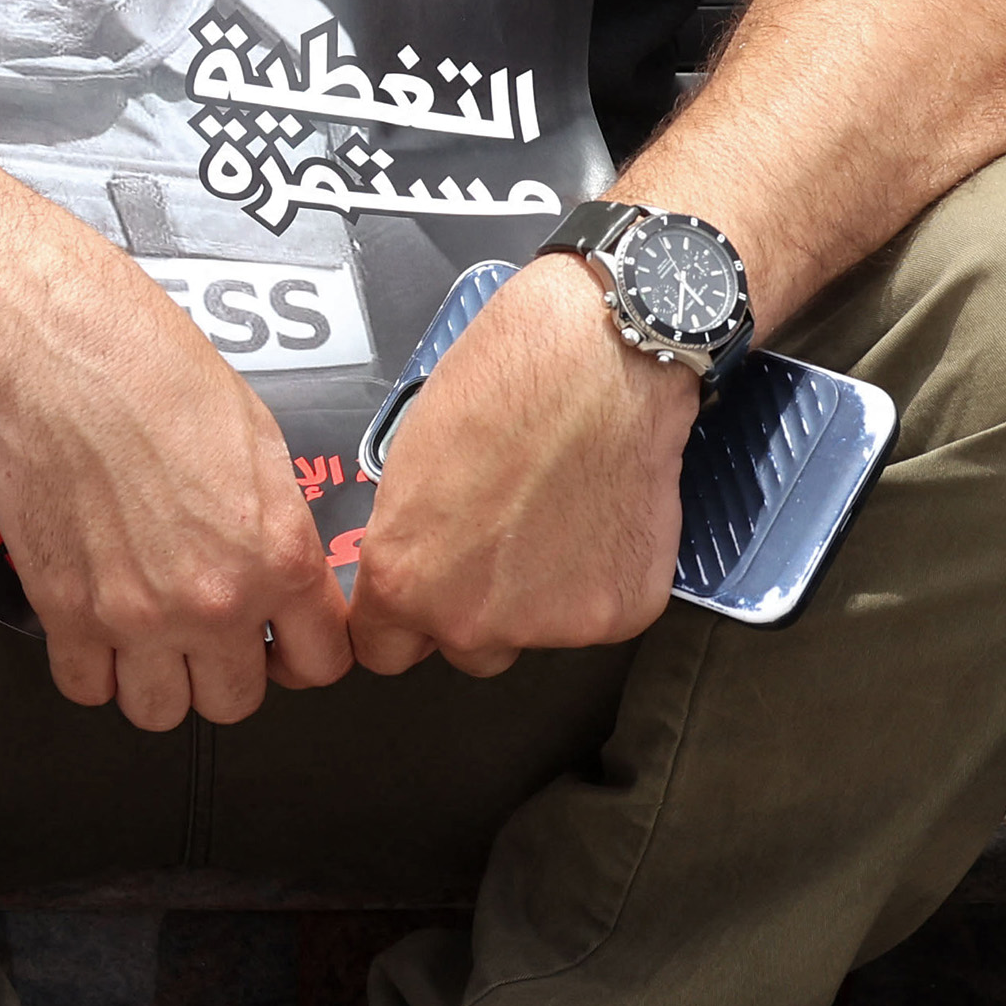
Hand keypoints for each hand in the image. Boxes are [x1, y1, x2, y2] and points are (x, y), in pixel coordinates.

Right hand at [0, 243, 349, 733]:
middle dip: (229, 671)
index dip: (304, 654)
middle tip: (212, 634)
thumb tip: (284, 576)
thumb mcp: (262, 444)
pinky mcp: (66, 612)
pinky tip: (99, 628)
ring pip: (161, 712)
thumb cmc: (162, 375)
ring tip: (152, 637)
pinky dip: (94, 669)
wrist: (67, 357)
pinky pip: (87, 688)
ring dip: (160, 681)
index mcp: (279, 557)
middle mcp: (215, 603)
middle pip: (236, 703)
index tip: (285, 642)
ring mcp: (136, 616)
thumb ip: (280, 529)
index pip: (320, 664)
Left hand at [343, 254, 691, 678]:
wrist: (604, 356)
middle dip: (476, 607)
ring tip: (564, 510)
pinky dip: (605, 576)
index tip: (422, 590)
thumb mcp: (412, 456)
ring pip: (536, 630)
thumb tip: (423, 558)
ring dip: (542, 594)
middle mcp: (471, 622)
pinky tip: (607, 511)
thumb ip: (411, 534)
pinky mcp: (622, 613)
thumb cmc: (501, 379)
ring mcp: (551, 627)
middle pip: (465, 648)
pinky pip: (602, 610)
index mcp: (404, 581)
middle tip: (504, 538)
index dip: (402, 617)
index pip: (384, 649)